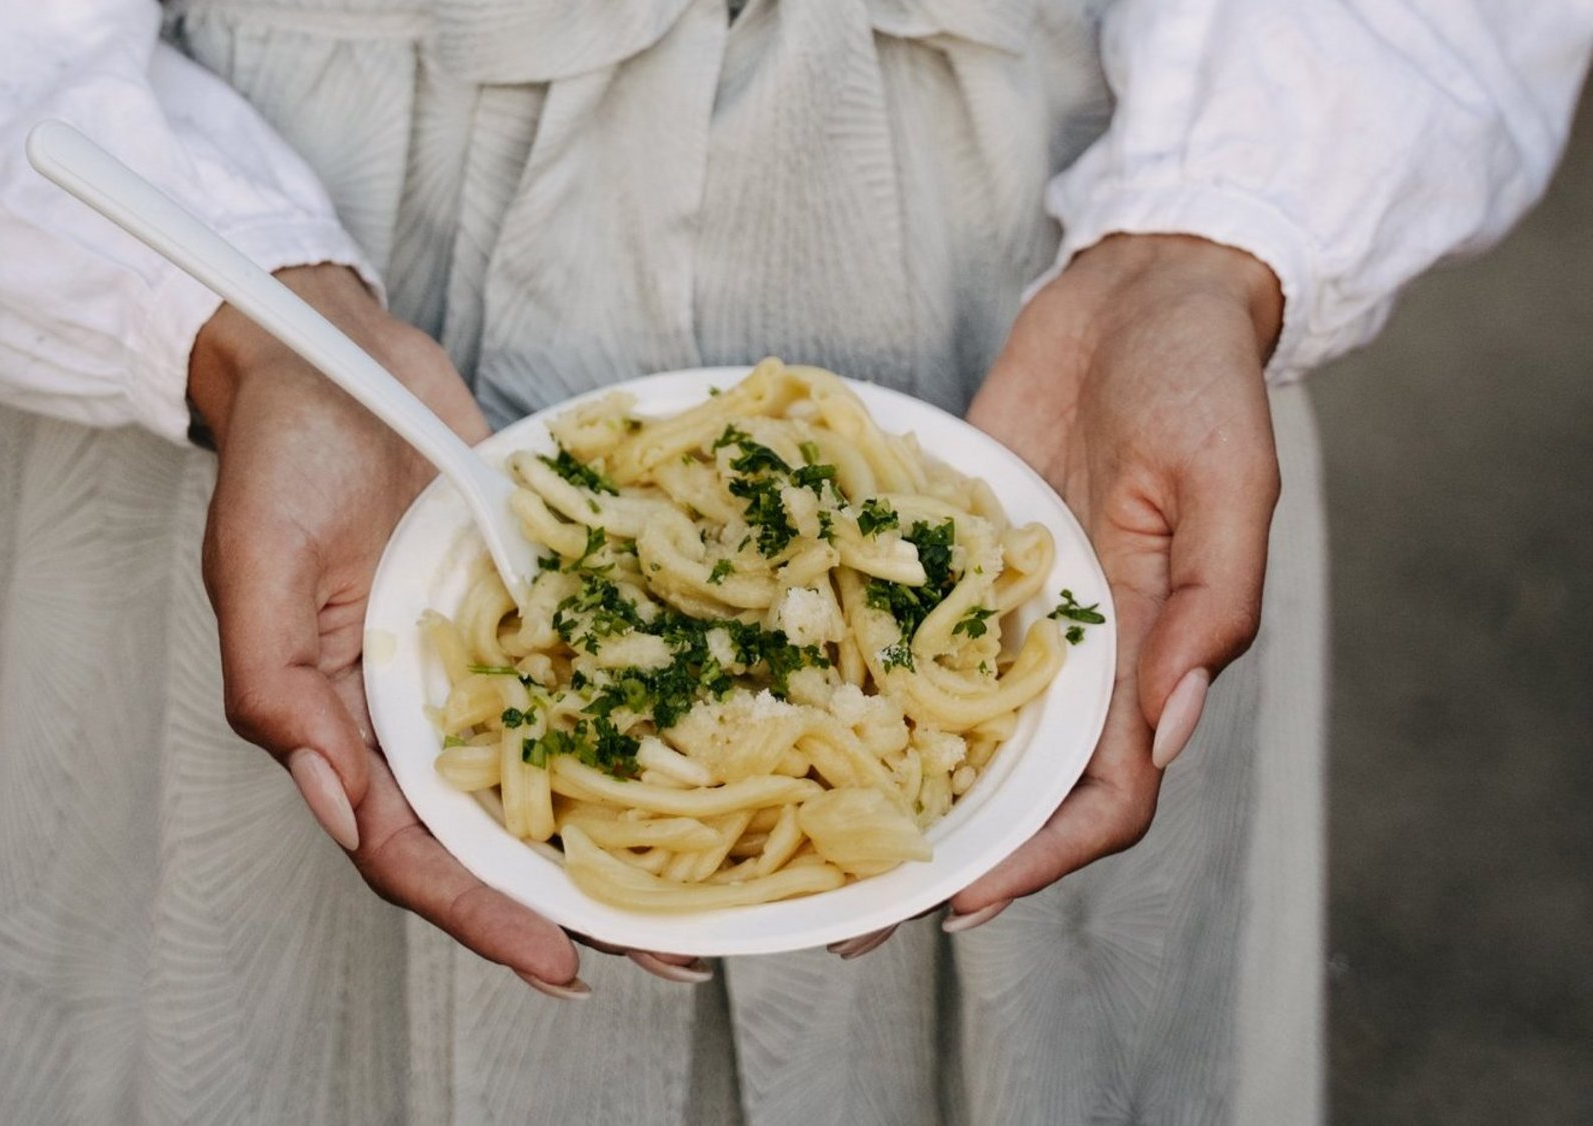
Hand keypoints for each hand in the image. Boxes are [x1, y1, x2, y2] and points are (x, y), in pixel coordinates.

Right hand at [192, 266, 705, 995]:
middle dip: (572, 907)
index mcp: (345, 725)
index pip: (409, 851)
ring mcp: (481, 669)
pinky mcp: (532, 612)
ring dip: (618, 843)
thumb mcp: (253, 568)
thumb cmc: (277, 456)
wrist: (333, 354)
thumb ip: (275, 689)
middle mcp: (418, 715)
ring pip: (551, 780)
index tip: (558, 963)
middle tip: (671, 956)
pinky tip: (712, 758)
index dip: (480, 914)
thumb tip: (331, 799)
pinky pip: (587, 682)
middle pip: (494, 841)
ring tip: (709, 899)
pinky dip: (642, 728)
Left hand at [831, 234, 1283, 957]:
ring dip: (888, 794)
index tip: (960, 900)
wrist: (1138, 294)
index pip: (1103, 794)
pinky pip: (901, 637)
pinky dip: (855, 685)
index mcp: (1148, 656)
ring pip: (948, 733)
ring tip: (798, 845)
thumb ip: (1210, 600)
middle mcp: (1069, 656)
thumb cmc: (1201, 379)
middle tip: (844, 918)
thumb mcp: (1228, 480)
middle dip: (941, 857)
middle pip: (1010, 789)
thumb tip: (1174, 717)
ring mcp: (1002, 614)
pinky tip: (784, 714)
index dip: (1039, 858)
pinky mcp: (950, 561)